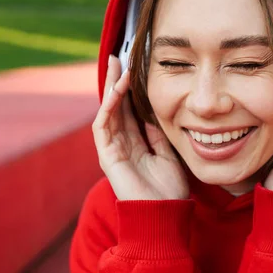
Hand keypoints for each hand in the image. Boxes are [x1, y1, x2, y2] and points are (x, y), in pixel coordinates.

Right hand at [91, 55, 188, 200]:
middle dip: (117, 82)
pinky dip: (109, 106)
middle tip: (119, 58)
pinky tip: (118, 89)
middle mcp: (121, 144)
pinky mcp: (106, 156)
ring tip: (117, 66)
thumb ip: (157, 135)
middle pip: (116, 107)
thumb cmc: (168, 189)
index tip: (136, 68)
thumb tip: (154, 113)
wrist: (164, 214)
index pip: (130, 111)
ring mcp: (112, 150)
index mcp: (136, 144)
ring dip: (112, 88)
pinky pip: (103, 126)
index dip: (131, 90)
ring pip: (107, 112)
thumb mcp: (167, 154)